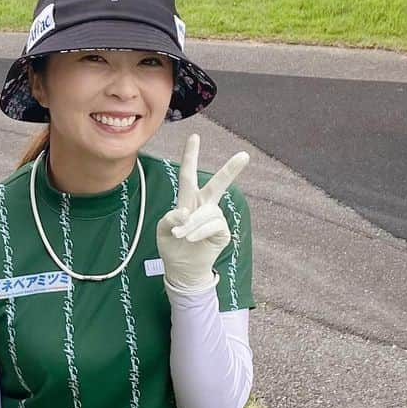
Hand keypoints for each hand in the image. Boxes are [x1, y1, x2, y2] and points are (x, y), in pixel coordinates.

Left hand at [155, 134, 248, 292]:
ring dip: (192, 225)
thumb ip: (169, 219)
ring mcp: (214, 218)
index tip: (194, 136)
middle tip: (244, 155)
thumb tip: (185, 213)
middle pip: (217, 184)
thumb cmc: (172, 247)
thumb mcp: (162, 231)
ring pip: (208, 212)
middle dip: (230, 170)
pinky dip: (200, 232)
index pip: (188, 175)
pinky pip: (213, 225)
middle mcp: (203, 205)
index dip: (190, 156)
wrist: (182, 270)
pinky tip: (192, 239)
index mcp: (188, 200)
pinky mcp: (222, 232)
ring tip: (182, 237)